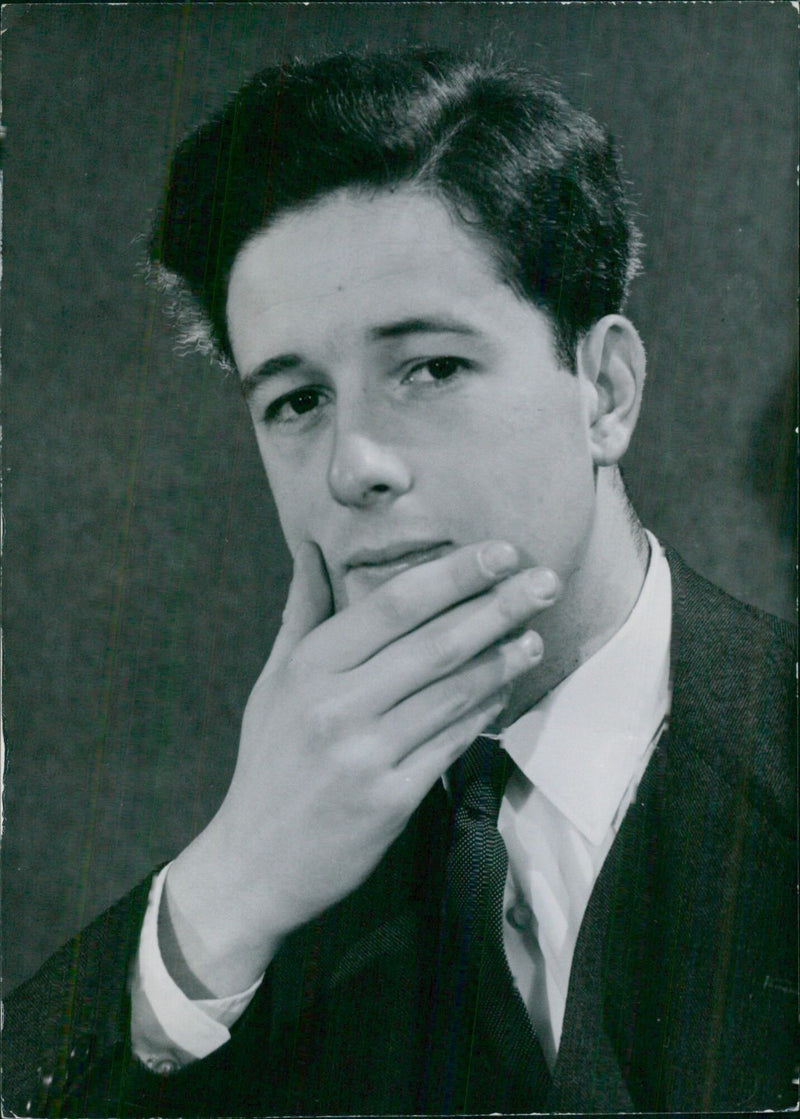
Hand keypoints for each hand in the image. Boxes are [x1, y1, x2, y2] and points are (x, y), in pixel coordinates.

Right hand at [163, 540, 559, 995]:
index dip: (453, 574)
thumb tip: (312, 547)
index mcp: (310, 667)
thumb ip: (303, 612)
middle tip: (546, 581)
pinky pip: (452, 743)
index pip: (393, 604)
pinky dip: (485, 712)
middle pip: (435, 644)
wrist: (253, 864)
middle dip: (498, 607)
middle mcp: (337, 705)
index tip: (500, 552)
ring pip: (453, 693)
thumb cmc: (268, 763)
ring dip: (503, 660)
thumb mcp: (273, 682)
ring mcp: (365, 755)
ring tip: (536, 635)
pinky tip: (508, 689)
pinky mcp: (390, 800)